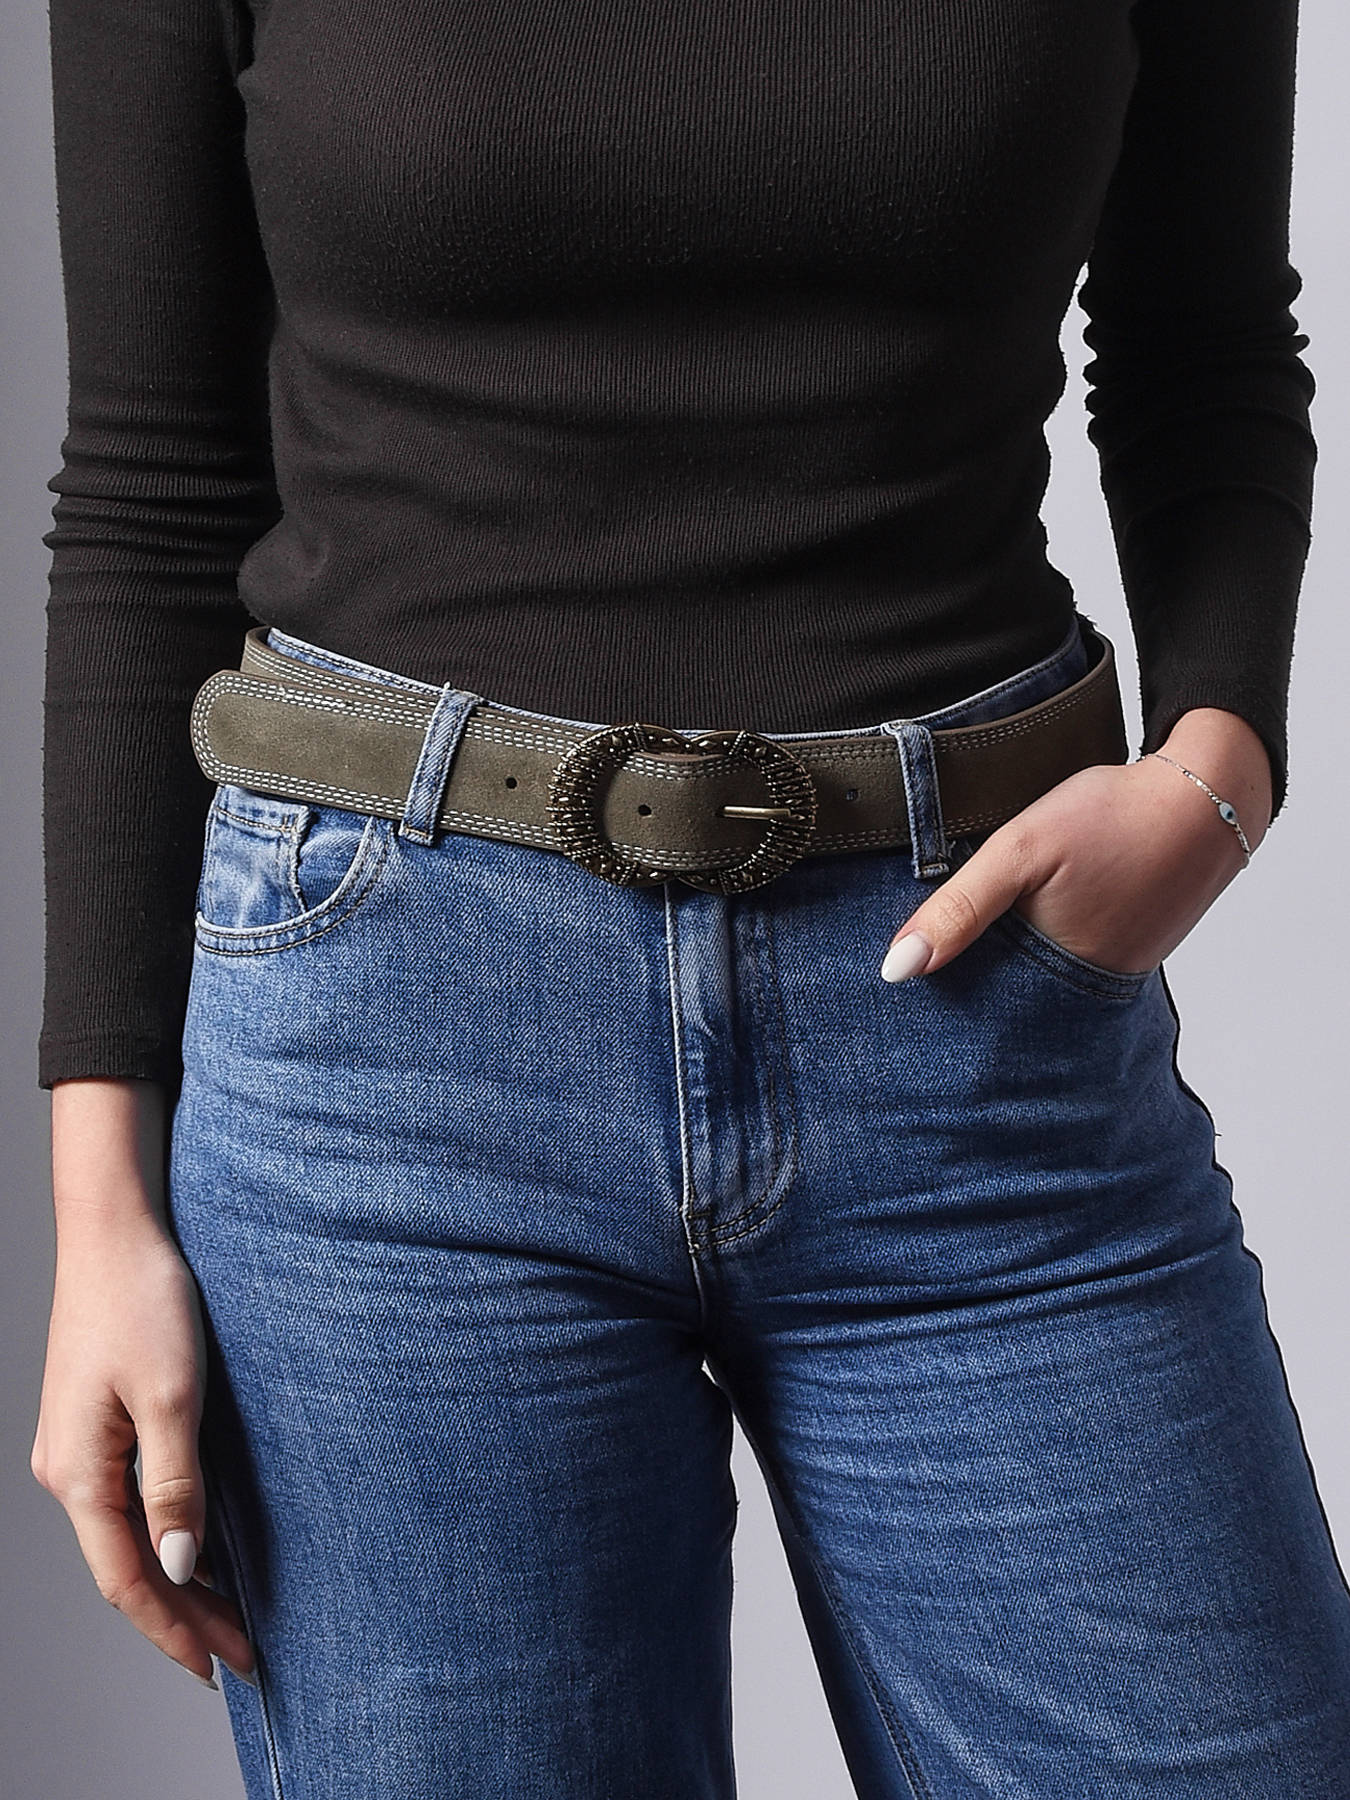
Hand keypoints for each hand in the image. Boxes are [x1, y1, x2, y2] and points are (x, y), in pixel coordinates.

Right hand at [31, 1080, 255, 1689]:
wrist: (116, 1229)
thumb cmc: (143, 1300)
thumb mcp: (173, 1396)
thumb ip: (176, 1485)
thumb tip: (183, 1566)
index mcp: (79, 1474)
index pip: (129, 1581)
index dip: (176, 1630)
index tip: (225, 1666)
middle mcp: (68, 1471)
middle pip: (125, 1568)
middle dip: (181, 1616)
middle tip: (242, 1652)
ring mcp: (79, 1448)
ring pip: (126, 1537)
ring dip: (177, 1579)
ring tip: (228, 1615)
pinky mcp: (97, 1423)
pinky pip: (128, 1503)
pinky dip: (166, 1534)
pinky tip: (201, 1545)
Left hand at [879, 741, 1260, 982]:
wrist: (1204, 797)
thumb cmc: (1112, 819)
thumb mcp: (1020, 851)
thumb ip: (959, 908)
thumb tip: (896, 970)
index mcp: (1051, 982)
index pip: (974, 1014)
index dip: (934, 1000)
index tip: (890, 992)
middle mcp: (1082, 993)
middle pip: (1001, 1004)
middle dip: (964, 988)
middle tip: (915, 968)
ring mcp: (1107, 976)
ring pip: (1031, 983)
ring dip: (1001, 967)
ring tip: (962, 946)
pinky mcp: (1123, 953)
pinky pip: (1062, 962)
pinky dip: (1038, 947)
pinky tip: (1022, 923)